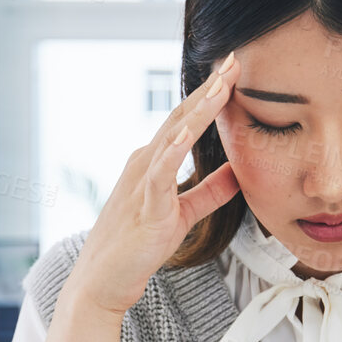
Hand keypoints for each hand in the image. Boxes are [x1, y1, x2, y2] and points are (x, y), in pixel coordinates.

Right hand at [62, 51, 243, 317]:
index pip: (186, 121)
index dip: (211, 97)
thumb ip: (209, 192)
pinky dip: (174, 150)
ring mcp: (142, 181)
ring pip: (173, 136)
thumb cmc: (138, 247)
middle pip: (181, 117)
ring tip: (222, 83)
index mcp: (153, 162)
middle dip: (209, 89)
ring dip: (199, 109)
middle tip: (234, 59)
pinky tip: (188, 131)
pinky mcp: (145, 206)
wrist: (103, 281)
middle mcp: (144, 162)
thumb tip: (238, 174)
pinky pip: (161, 173)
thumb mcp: (183, 214)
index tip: (234, 72)